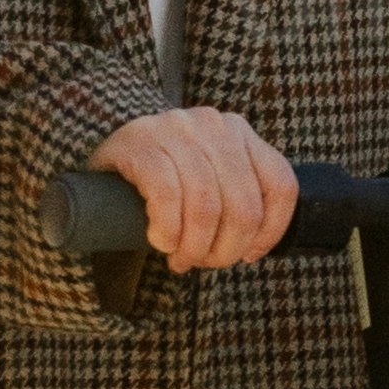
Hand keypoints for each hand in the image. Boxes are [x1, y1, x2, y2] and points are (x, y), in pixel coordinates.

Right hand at [117, 103, 298, 273]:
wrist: (109, 154)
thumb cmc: (168, 176)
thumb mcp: (211, 177)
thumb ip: (239, 196)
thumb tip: (253, 248)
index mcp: (240, 132)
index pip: (280, 185)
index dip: (270, 231)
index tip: (249, 255)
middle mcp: (213, 125)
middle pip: (243, 205)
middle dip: (225, 249)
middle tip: (203, 262)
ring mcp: (175, 129)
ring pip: (206, 206)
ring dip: (194, 246)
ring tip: (181, 258)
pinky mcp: (139, 143)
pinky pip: (167, 197)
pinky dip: (168, 231)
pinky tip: (162, 242)